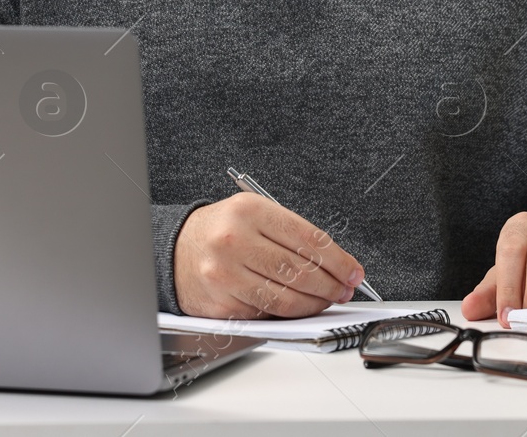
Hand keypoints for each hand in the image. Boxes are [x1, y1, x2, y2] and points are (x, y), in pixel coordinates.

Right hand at [173, 192, 366, 318]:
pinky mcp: (221, 303)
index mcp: (249, 211)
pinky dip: (288, 314)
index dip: (338, 260)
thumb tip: (334, 263)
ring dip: (315, 304)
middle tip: (343, 289)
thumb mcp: (253, 214)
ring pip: (286, 298)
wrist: (174, 250)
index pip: (308, 239)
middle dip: (331, 285)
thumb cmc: (220, 231)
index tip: (352, 271)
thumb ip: (291, 234)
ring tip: (326, 300)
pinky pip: (266, 314)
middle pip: (300, 271)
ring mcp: (226, 274)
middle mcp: (235, 240)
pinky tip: (298, 308)